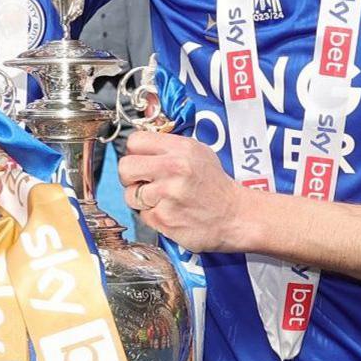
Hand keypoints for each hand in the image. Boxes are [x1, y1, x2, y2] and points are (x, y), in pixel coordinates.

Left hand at [117, 131, 246, 252]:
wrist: (236, 216)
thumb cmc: (215, 185)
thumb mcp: (199, 152)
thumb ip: (168, 147)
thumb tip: (139, 145)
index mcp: (181, 149)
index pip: (135, 141)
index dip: (135, 152)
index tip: (141, 160)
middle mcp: (173, 169)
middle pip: (125, 167)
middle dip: (130, 176)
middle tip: (143, 181)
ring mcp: (168, 195)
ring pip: (130, 195)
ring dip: (141, 199)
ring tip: (161, 199)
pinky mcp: (164, 219)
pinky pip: (142, 215)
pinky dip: (153, 215)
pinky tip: (170, 212)